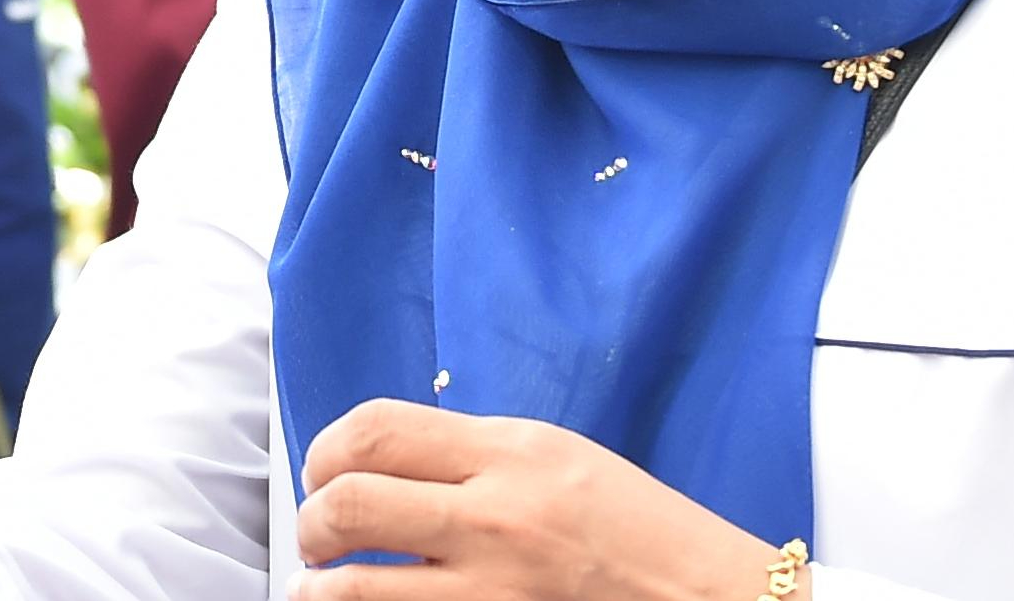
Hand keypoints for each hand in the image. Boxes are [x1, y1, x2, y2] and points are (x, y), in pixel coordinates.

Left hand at [294, 401, 786, 600]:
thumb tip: (380, 458)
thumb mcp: (557, 458)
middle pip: (346, 502)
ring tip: (324, 583)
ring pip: (351, 586)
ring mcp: (492, 588)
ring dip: (318, 586)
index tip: (324, 472)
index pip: (374, 430)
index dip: (326, 451)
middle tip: (319, 535)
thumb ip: (471, 452)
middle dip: (312, 521)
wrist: (702, 595)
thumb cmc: (636, 530)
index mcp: (512, 454)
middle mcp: (496, 516)